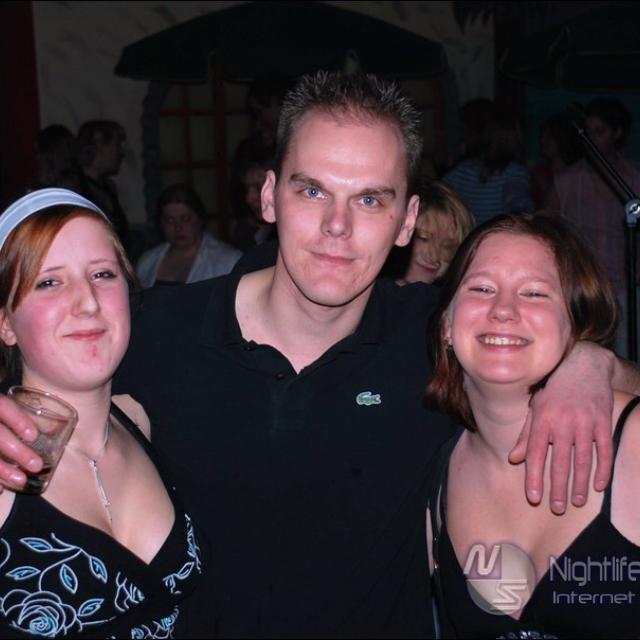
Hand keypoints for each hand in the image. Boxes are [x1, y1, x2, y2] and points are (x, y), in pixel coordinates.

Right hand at [0, 395, 42, 489]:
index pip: (2, 406)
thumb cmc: (2, 418)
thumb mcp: (7, 411)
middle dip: (15, 450)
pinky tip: (0, 490)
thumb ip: (25, 414)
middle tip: (37, 465)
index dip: (17, 419)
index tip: (34, 435)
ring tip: (22, 481)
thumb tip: (64, 424)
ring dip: (1, 469)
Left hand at [509, 342, 613, 513]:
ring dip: (580, 483)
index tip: (533, 498)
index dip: (534, 477)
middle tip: (557, 508)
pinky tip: (599, 486)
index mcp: (542, 420)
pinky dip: (602, 469)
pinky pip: (604, 450)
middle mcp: (562, 422)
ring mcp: (584, 422)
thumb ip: (526, 435)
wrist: (583, 366)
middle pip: (560, 461)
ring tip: (577, 502)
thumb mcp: (535, 408)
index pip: (536, 454)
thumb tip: (513, 459)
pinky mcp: (602, 421)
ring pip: (583, 459)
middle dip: (558, 488)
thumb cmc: (553, 390)